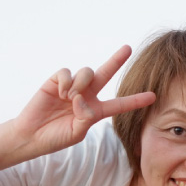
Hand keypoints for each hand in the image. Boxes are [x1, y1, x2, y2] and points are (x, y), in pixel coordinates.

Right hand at [12, 45, 155, 156]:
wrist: (32, 135)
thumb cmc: (56, 137)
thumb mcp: (77, 132)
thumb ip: (85, 117)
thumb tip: (82, 97)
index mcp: (96, 111)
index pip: (119, 104)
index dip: (135, 100)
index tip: (153, 96)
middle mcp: (87, 95)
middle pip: (105, 74)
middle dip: (116, 60)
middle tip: (128, 48)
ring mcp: (72, 87)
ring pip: (86, 72)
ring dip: (81, 84)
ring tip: (70, 98)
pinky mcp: (56, 81)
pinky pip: (68, 72)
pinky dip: (66, 82)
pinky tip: (61, 93)